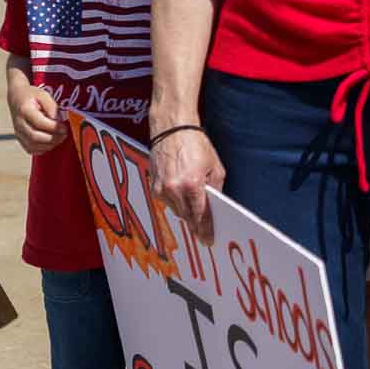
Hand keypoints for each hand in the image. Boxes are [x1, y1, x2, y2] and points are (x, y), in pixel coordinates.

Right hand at [9, 84, 65, 154]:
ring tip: (59, 138)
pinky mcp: (20, 138)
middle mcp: (19, 123)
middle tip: (64, 134)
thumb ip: (52, 108)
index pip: (40, 123)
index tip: (64, 128)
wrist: (16, 98)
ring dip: (49, 145)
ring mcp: (18, 132)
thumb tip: (58, 122)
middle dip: (53, 139)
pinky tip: (51, 142)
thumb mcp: (44, 95)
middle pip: (35, 137)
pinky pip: (31, 150)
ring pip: (33, 146)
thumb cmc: (32, 96)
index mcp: (25, 110)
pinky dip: (42, 149)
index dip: (54, 128)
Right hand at [151, 126, 223, 245]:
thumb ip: (216, 189)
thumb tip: (215, 206)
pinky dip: (176, 200)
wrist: (172, 128)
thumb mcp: (214, 167)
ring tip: (194, 201)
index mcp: (192, 185)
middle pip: (187, 217)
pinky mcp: (153, 186)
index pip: (200, 216)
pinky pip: (167, 202)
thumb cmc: (196, 143)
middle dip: (196, 222)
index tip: (208, 240)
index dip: (205, 230)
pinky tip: (182, 191)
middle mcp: (174, 190)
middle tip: (205, 228)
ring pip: (176, 210)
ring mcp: (161, 189)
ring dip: (186, 210)